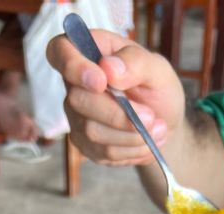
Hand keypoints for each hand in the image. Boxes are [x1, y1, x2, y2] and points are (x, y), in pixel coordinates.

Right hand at [47, 30, 185, 166]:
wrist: (164, 123)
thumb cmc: (157, 88)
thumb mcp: (158, 68)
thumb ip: (136, 63)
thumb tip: (109, 68)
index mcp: (89, 53)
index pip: (59, 51)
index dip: (72, 66)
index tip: (101, 81)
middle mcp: (76, 85)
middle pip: (77, 100)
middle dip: (118, 114)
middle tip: (151, 116)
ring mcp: (77, 117)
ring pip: (92, 132)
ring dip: (131, 135)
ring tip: (157, 128)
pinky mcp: (86, 144)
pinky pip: (104, 152)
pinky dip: (131, 150)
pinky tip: (148, 142)